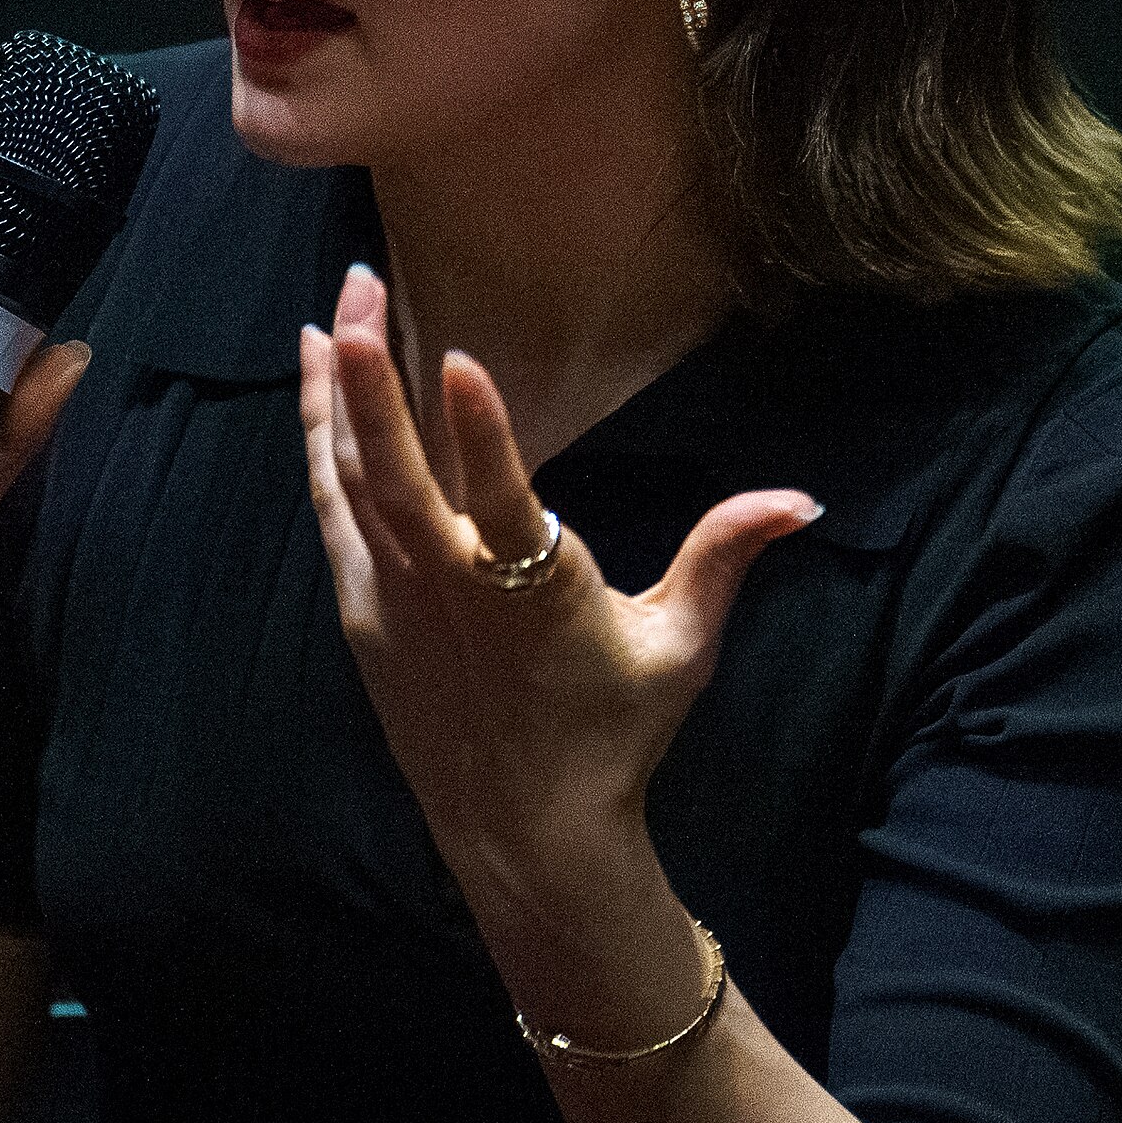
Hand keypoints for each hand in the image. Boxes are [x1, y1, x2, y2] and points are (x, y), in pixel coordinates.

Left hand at [299, 263, 819, 881]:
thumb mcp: (680, 647)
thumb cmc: (612, 736)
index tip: (461, 359)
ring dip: (339, 395)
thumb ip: (724, 556)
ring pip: (350, 483)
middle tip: (363, 287)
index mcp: (531, 595)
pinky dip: (321, 449)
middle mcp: (448, 592)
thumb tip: (802, 498)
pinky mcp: (364, 616)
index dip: (482, 434)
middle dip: (375, 379)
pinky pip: (334, 515)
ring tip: (336, 313)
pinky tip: (319, 394)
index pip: (504, 504)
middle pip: (395, 476)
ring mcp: (394, 602)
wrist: (527, 835)